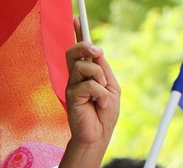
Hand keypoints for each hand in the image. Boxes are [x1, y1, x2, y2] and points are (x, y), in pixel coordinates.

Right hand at [64, 17, 120, 150]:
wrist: (98, 135)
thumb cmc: (105, 113)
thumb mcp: (111, 87)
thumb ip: (103, 69)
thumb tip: (96, 52)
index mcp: (86, 73)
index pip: (80, 50)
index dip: (78, 33)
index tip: (78, 18)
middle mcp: (76, 77)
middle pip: (75, 51)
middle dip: (86, 47)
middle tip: (98, 53)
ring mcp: (72, 86)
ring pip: (83, 66)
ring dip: (99, 76)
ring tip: (103, 91)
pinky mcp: (71, 96)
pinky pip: (88, 84)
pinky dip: (100, 93)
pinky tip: (100, 103)